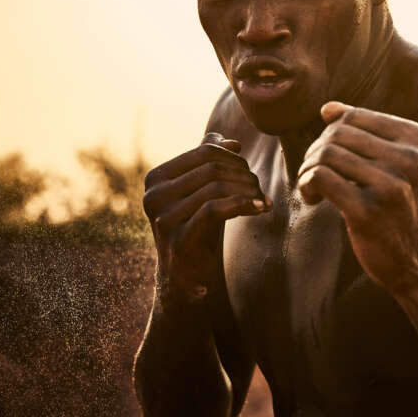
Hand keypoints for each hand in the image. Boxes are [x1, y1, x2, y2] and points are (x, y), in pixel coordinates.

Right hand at [143, 132, 268, 304]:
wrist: (186, 276)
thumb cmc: (196, 227)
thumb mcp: (201, 192)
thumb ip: (209, 164)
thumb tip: (232, 142)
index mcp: (157, 178)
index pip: (205, 151)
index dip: (234, 158)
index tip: (250, 172)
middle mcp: (154, 195)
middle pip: (213, 168)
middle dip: (244, 175)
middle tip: (260, 190)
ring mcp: (163, 218)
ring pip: (217, 188)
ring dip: (248, 191)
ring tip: (262, 201)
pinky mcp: (178, 239)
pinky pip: (215, 210)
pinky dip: (243, 204)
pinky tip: (260, 208)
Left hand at [297, 102, 417, 293]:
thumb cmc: (401, 208)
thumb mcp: (397, 165)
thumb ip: (365, 133)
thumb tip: (328, 108)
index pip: (355, 116)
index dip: (333, 133)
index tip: (332, 158)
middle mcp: (411, 159)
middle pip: (338, 133)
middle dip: (317, 151)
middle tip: (317, 175)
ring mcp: (392, 185)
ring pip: (326, 154)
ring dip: (309, 169)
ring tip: (314, 188)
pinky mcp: (368, 211)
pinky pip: (319, 177)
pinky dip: (306, 185)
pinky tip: (314, 199)